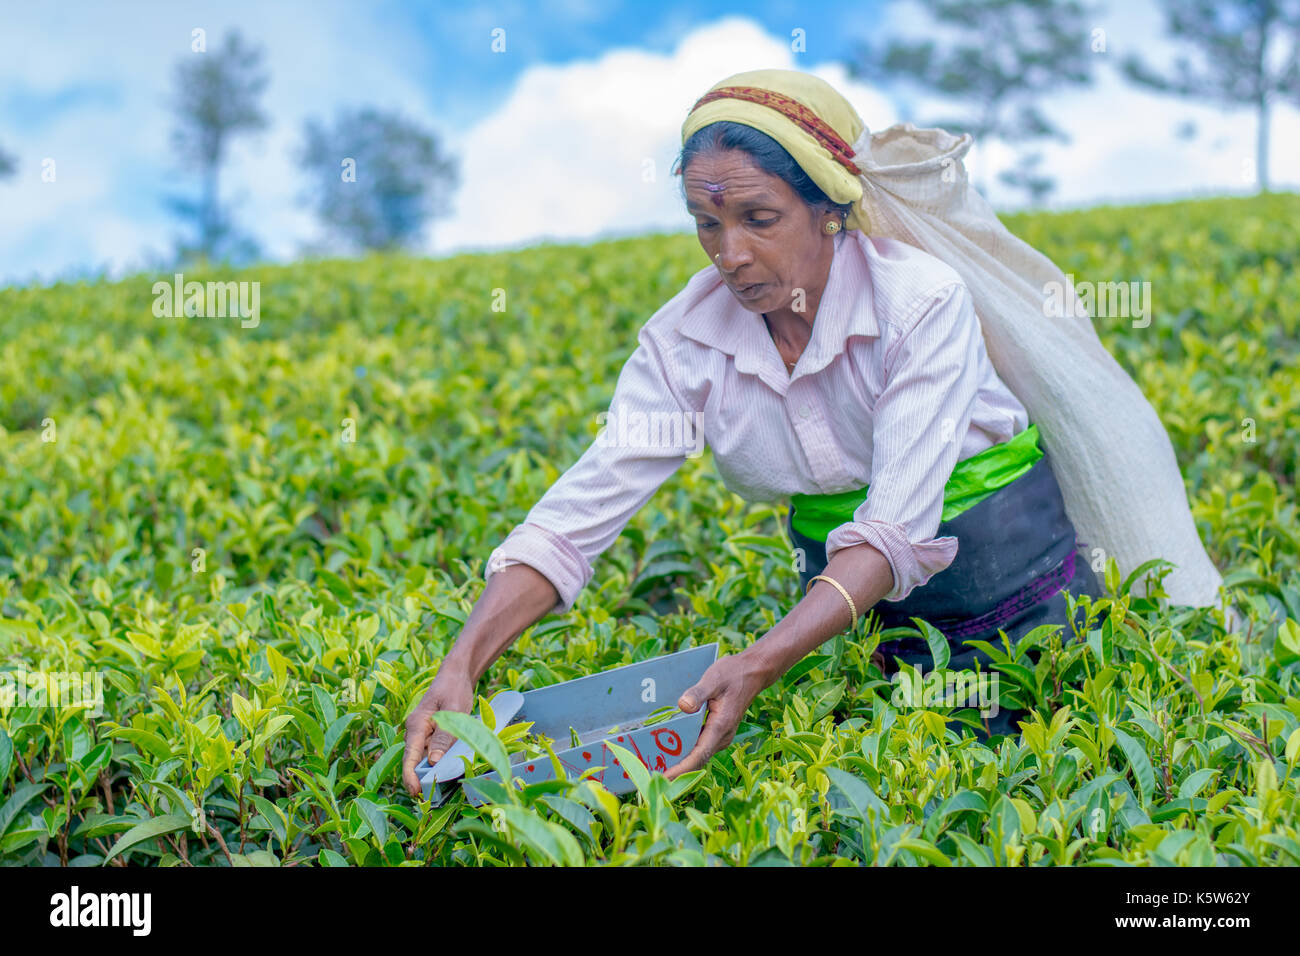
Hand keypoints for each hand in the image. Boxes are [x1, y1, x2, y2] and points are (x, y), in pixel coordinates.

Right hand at [402, 668, 475, 798]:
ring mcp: (423, 735)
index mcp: (416, 726)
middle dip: (421, 780)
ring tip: (443, 791)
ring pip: (425, 759)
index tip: (416, 794)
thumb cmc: (454, 689)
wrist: (456, 675)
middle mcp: (416, 732)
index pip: (409, 756)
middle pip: (415, 762)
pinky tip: (450, 773)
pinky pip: (434, 753)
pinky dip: (440, 764)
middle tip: (433, 800)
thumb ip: (445, 735)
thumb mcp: (453, 710)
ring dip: (432, 774)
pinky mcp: (432, 736)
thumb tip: (434, 761)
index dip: (410, 777)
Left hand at [663, 651, 767, 780]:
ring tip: (654, 765)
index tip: (664, 779)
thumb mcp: (714, 678)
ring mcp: (720, 736)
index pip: (699, 755)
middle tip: (649, 774)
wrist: (753, 673)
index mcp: (720, 726)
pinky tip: (668, 748)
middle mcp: (721, 736)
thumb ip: (698, 693)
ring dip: (679, 762)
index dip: (681, 769)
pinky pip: (700, 747)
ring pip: (698, 755)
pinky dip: (685, 751)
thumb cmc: (733, 674)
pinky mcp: (717, 732)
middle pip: (697, 760)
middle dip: (675, 770)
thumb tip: (683, 706)